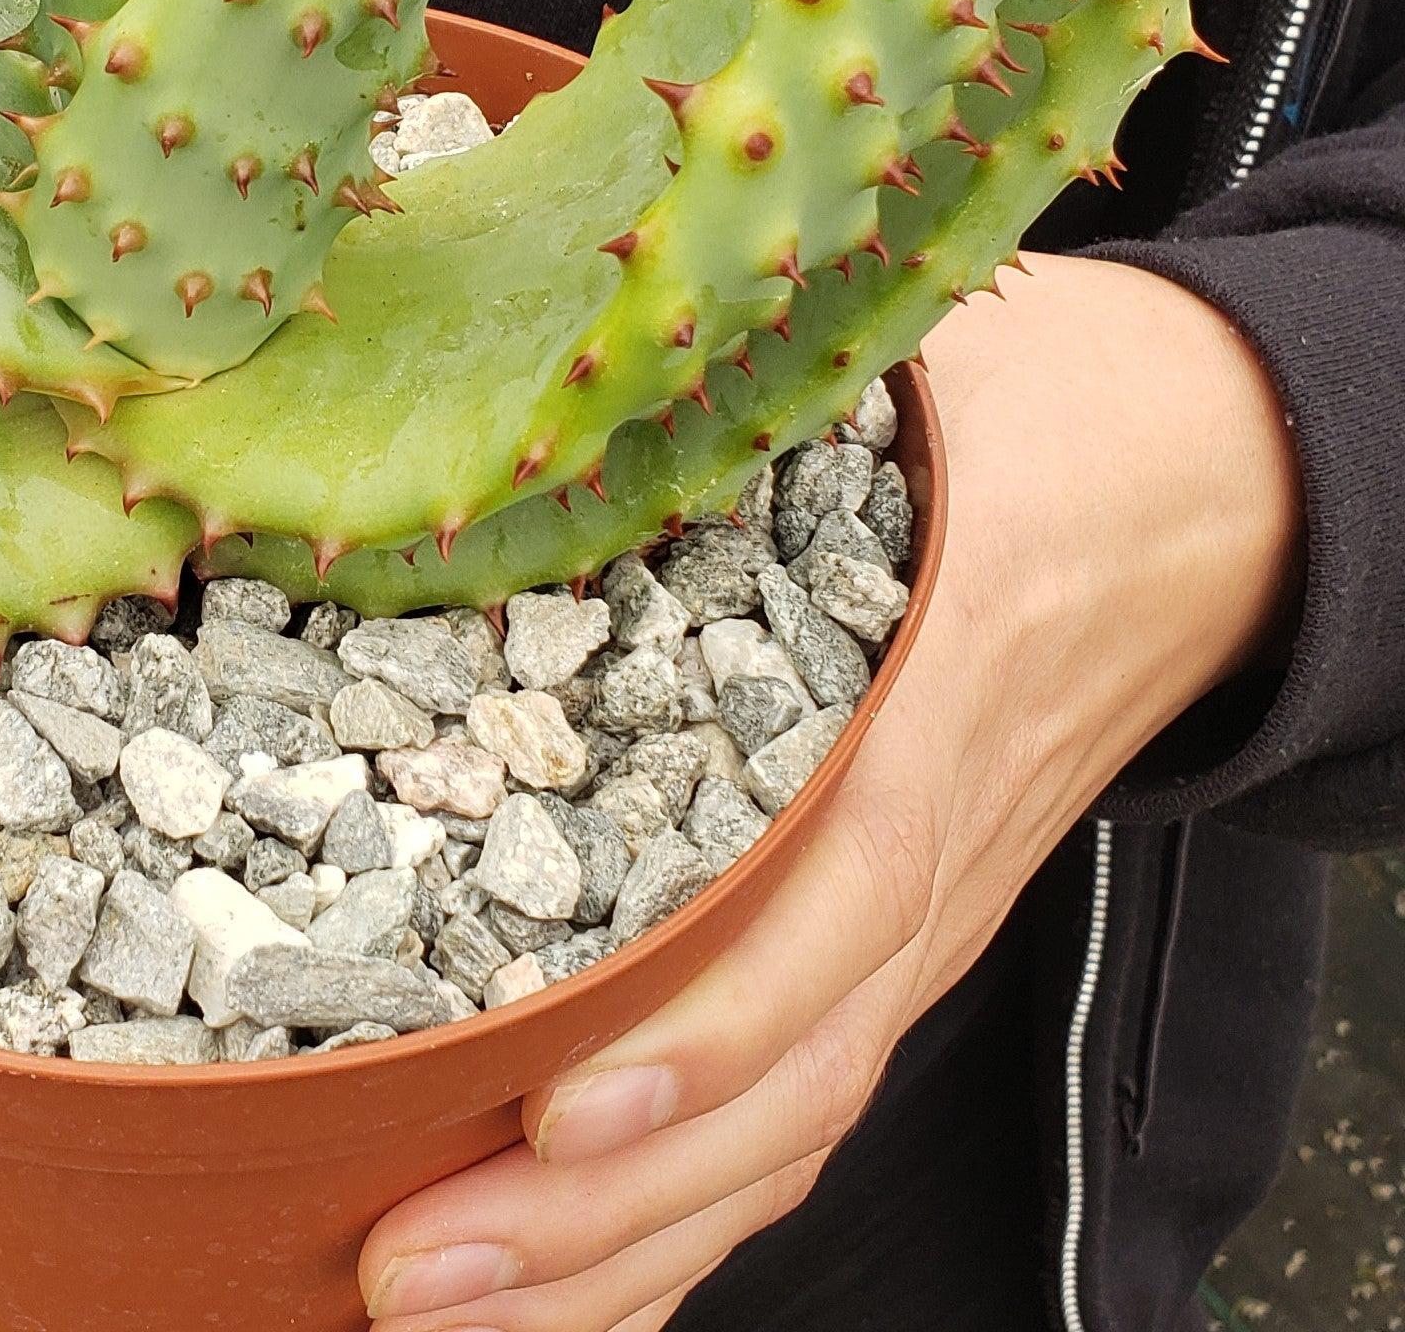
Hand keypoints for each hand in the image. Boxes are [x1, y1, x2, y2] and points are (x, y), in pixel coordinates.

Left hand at [356, 252, 1301, 1330]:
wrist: (1211, 481)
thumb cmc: (1036, 412)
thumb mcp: (918, 370)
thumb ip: (751, 392)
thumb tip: (534, 386)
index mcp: (935, 690)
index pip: (841, 899)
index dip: (711, 1025)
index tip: (557, 1107)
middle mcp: (934, 842)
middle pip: (790, 1072)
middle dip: (597, 1208)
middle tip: (397, 1266)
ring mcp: (924, 913)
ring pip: (788, 1127)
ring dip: (612, 1254)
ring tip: (422, 1312)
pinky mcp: (895, 935)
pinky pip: (800, 1103)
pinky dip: (681, 1219)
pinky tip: (559, 1289)